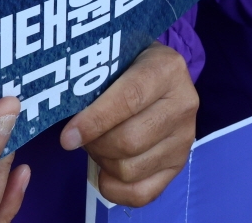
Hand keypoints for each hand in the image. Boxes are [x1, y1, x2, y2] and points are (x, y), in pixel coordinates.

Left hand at [61, 42, 196, 207]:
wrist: (159, 73)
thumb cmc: (129, 65)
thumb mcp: (115, 58)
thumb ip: (94, 81)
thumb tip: (66, 119)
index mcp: (166, 69)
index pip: (128, 100)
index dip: (94, 121)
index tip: (67, 136)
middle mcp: (183, 104)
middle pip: (130, 141)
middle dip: (95, 144)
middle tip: (80, 137)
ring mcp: (185, 138)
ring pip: (131, 169)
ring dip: (103, 163)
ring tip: (96, 146)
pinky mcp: (179, 164)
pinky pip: (143, 193)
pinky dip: (115, 190)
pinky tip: (105, 173)